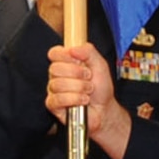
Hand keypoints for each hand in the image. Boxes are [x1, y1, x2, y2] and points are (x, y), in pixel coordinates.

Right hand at [46, 42, 129, 158]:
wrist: (104, 109)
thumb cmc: (101, 88)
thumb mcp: (100, 65)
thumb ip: (88, 51)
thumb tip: (72, 48)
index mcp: (65, 63)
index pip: (54, 53)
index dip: (65, 56)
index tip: (78, 61)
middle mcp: (57, 76)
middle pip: (54, 68)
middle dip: (76, 74)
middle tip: (88, 78)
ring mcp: (54, 90)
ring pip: (57, 84)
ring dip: (78, 88)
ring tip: (88, 91)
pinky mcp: (53, 105)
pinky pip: (57, 99)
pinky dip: (74, 99)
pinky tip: (83, 100)